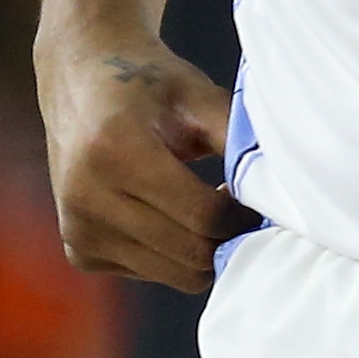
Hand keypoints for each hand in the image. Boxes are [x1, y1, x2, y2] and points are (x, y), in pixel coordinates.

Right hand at [38, 32, 243, 289]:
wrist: (80, 84)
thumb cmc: (147, 85)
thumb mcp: (198, 96)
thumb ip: (237, 138)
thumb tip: (280, 186)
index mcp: (115, 151)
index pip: (202, 215)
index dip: (244, 216)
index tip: (259, 199)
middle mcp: (86, 198)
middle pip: (191, 253)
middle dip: (230, 237)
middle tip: (243, 207)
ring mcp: (78, 231)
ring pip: (176, 274)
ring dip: (206, 248)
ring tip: (210, 207)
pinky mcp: (79, 252)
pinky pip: (153, 273)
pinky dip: (177, 255)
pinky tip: (177, 216)